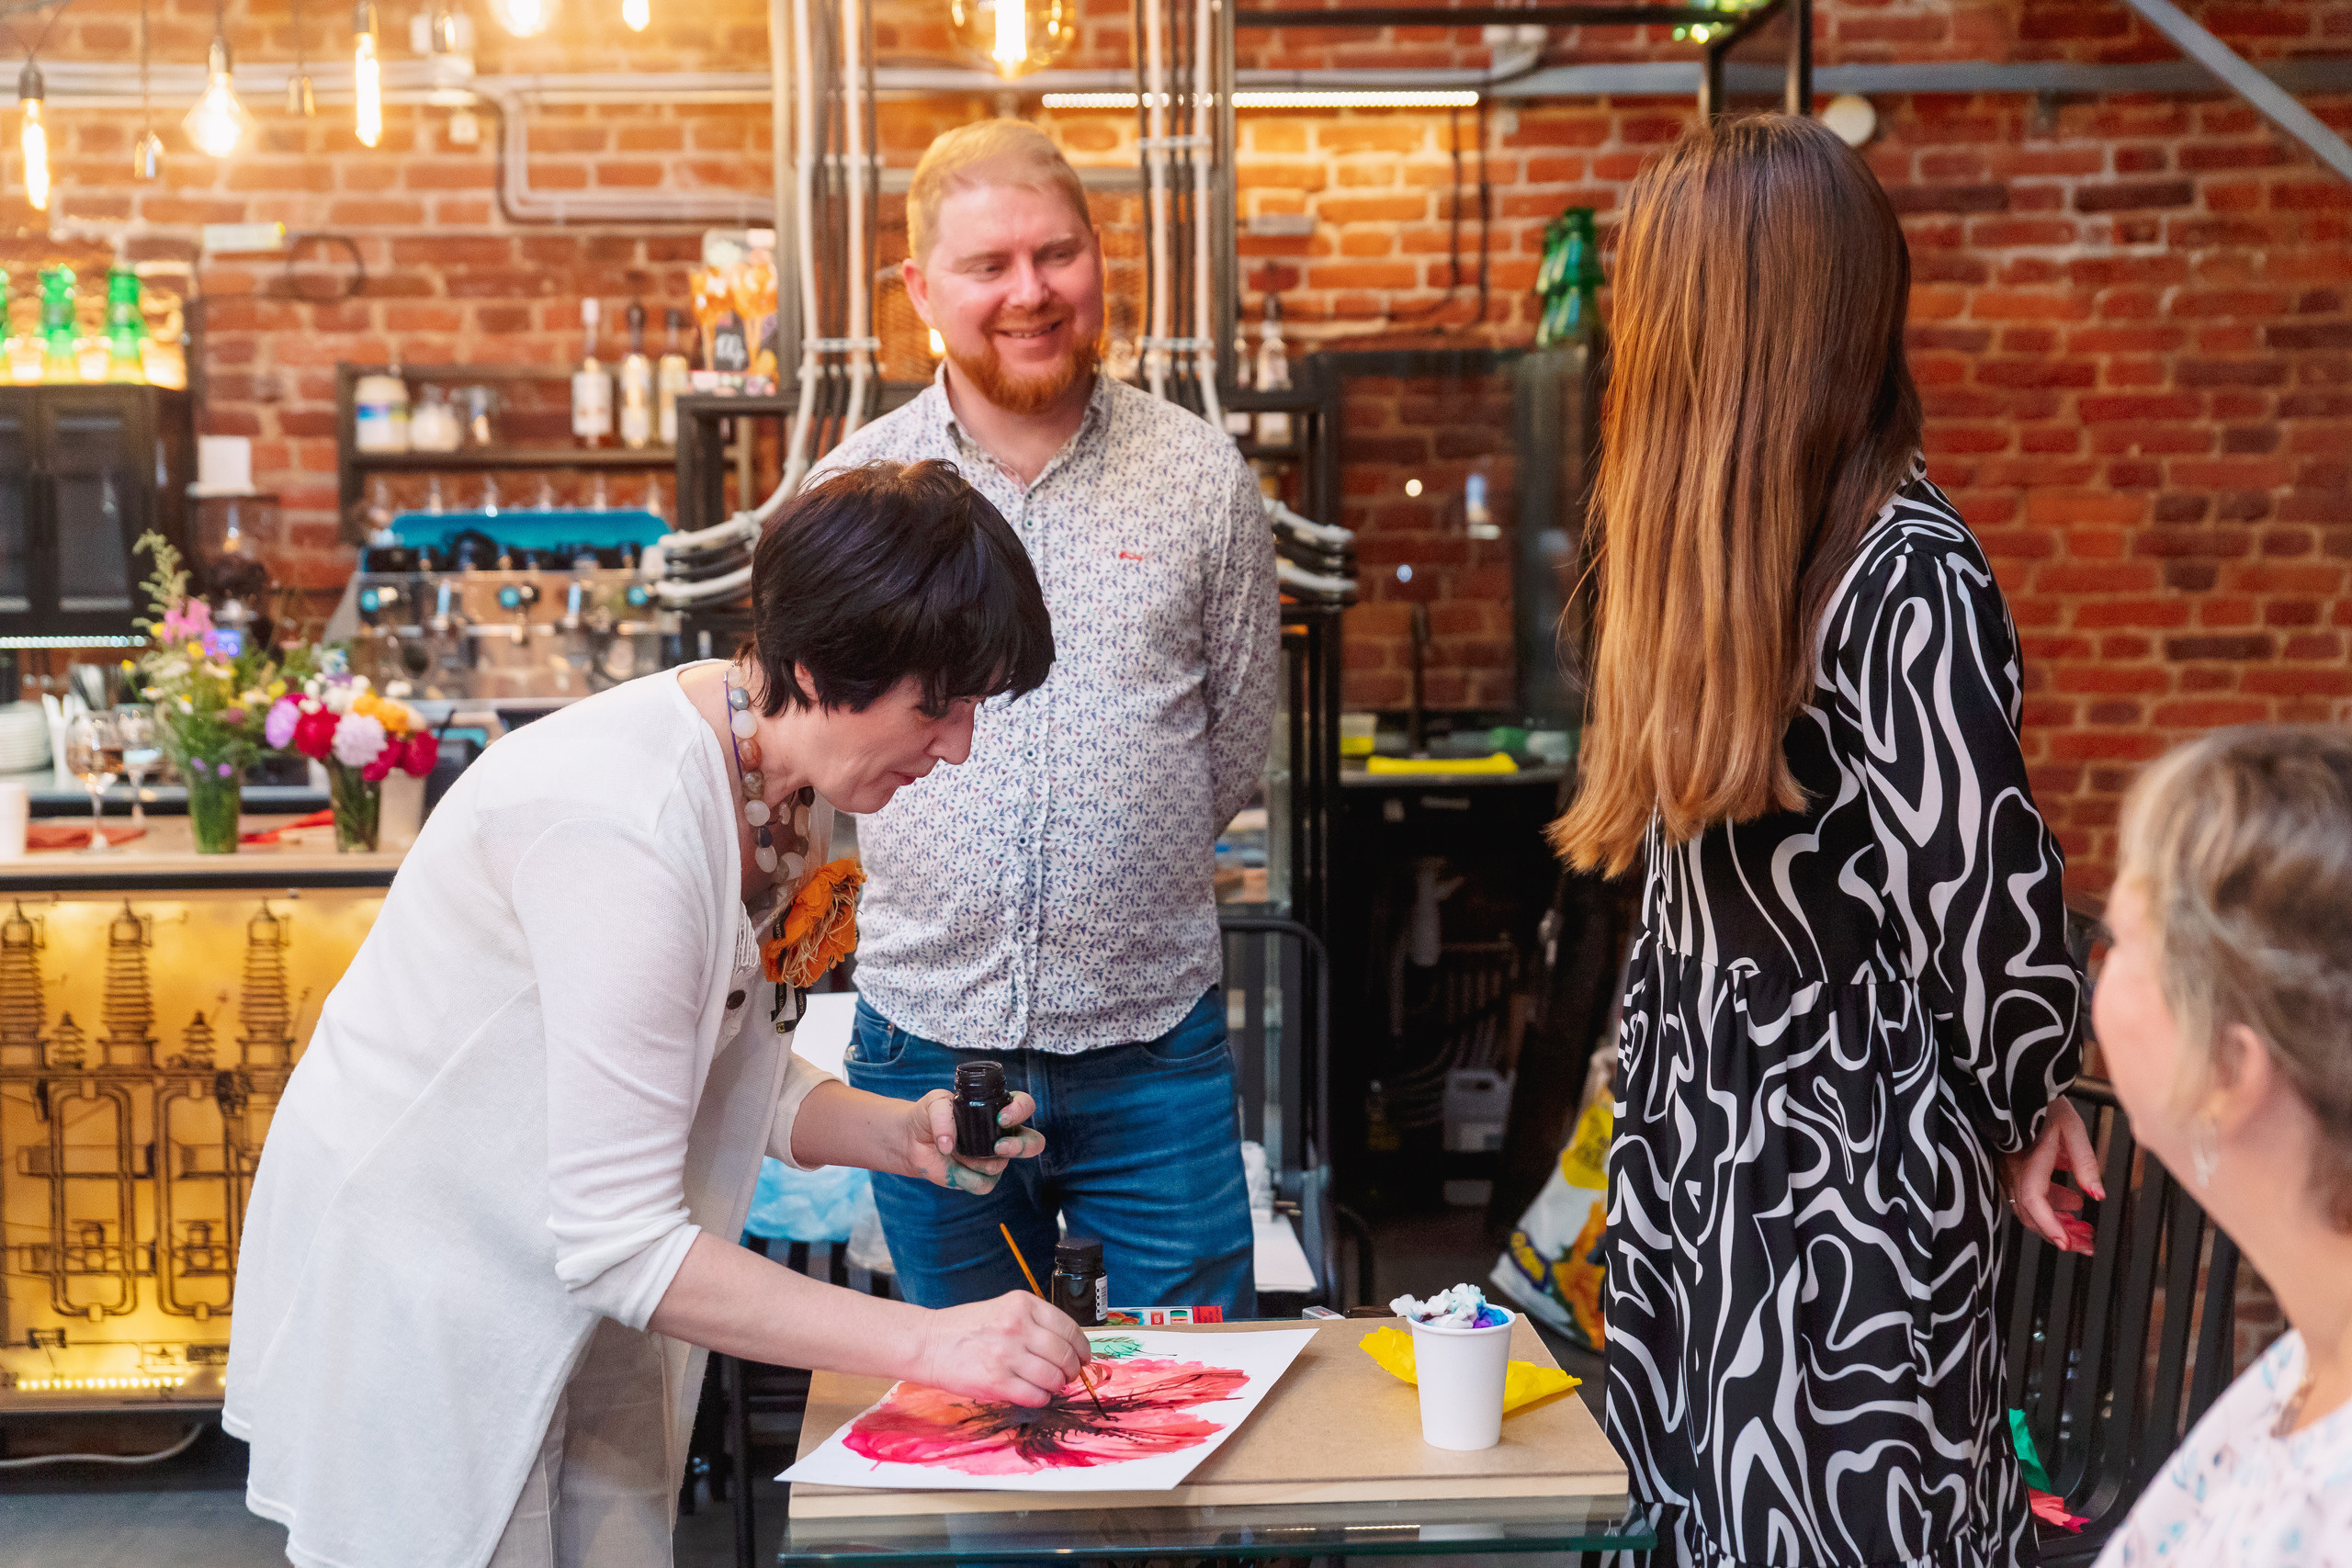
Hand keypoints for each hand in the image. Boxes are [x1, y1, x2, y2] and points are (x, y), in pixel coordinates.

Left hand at [903, 1088, 1044, 1194]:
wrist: (912, 1141)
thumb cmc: (929, 1115)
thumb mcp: (934, 1103)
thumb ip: (943, 1117)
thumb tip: (949, 1145)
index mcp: (998, 1109)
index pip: (1025, 1106)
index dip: (1021, 1111)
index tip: (1001, 1118)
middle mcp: (1002, 1135)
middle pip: (1034, 1142)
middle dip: (1021, 1146)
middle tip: (998, 1147)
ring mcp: (994, 1158)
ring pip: (1001, 1165)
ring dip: (976, 1161)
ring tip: (957, 1151)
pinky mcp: (981, 1178)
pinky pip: (984, 1184)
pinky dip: (965, 1178)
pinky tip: (954, 1169)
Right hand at [908, 1291, 1092, 1405]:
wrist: (929, 1343)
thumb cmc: (965, 1328)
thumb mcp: (1004, 1309)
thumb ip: (1034, 1323)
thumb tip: (1069, 1348)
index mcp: (1022, 1304)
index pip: (1069, 1328)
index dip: (1082, 1347)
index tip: (1083, 1357)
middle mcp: (1017, 1326)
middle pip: (1065, 1355)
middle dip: (1072, 1370)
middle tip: (1068, 1376)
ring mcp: (1007, 1354)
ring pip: (1053, 1378)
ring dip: (1057, 1386)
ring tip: (1049, 1385)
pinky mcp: (996, 1381)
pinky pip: (1035, 1396)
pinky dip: (1041, 1399)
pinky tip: (1034, 1394)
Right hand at [1998, 1097, 2103, 1254]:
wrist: (2019, 1088)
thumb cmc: (2045, 1103)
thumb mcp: (2072, 1128)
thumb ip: (2085, 1162)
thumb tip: (2098, 1195)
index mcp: (2028, 1160)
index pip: (2035, 1200)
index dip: (2049, 1225)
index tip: (2067, 1244)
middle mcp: (2013, 1169)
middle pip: (2031, 1213)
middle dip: (2059, 1232)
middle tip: (2086, 1244)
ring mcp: (2010, 1170)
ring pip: (2030, 1207)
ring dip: (2057, 1221)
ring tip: (2084, 1228)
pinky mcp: (2013, 1168)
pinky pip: (2029, 1195)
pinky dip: (2050, 1207)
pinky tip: (2071, 1203)